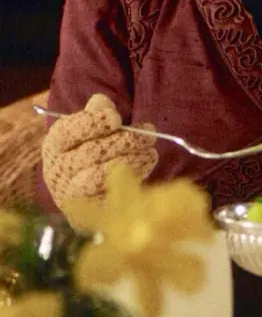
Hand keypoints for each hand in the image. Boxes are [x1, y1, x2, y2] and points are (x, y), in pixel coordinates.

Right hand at [41, 94, 157, 205]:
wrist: (82, 188)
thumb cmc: (89, 147)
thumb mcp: (88, 126)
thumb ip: (96, 111)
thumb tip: (103, 104)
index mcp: (55, 144)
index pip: (68, 131)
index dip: (92, 123)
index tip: (116, 118)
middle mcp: (58, 170)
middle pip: (91, 153)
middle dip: (125, 141)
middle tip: (149, 133)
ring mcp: (72, 194)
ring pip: (100, 177)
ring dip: (131, 161)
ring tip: (151, 152)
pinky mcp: (89, 212)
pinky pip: (112, 196)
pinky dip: (133, 180)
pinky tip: (146, 166)